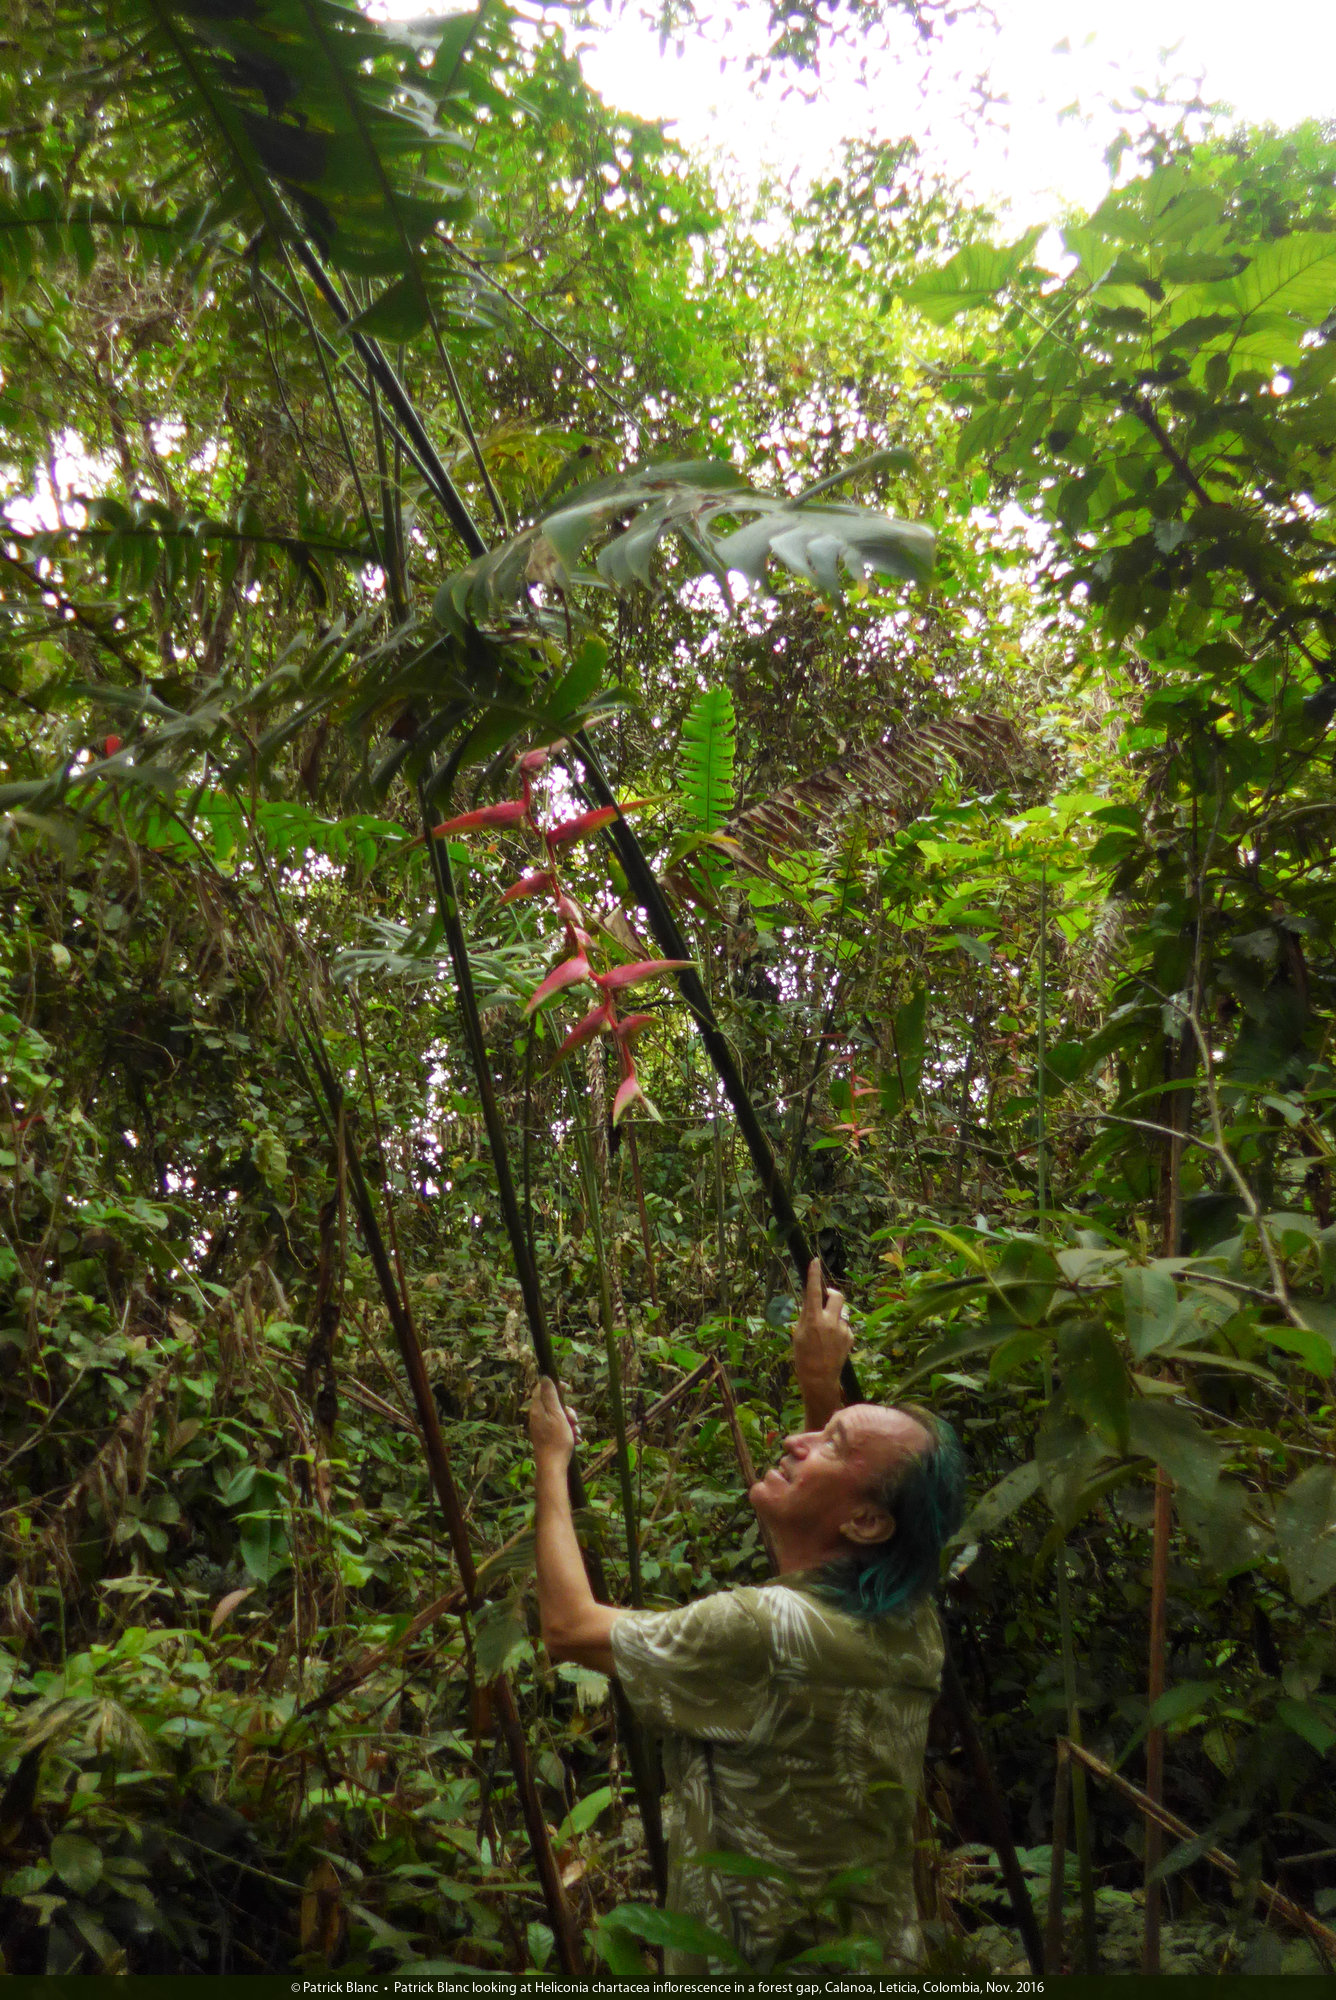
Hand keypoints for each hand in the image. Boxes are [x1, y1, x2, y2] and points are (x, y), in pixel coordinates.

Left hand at [529, 1378, 578, 1464]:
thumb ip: (551, 1395)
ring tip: (576, 1432)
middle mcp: (538, 1417)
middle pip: (554, 1404)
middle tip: (573, 1419)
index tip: (568, 1389)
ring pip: (559, 1417)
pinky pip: (560, 1428)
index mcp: (537, 1409)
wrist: (552, 1466)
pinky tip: (576, 1439)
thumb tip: (545, 1377)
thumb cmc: (556, 1440)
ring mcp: (542, 1428)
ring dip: (570, 1422)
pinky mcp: (547, 1437)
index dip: (556, 1386)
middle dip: (568, 1409)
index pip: (542, 1388)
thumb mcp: (557, 1414)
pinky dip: (569, 1431)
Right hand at [792, 1259, 851, 1386]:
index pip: (813, 1291)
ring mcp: (842, 1329)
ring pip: (841, 1311)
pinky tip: (832, 1341)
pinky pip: (845, 1325)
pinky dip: (839, 1328)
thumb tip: (810, 1299)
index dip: (814, 1274)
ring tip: (826, 1330)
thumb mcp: (798, 1333)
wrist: (819, 1378)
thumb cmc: (803, 1355)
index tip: (815, 1260)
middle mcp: (829, 1322)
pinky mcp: (850, 1337)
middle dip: (831, 1293)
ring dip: (834, 1314)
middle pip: (837, 1295)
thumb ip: (806, 1314)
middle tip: (825, 1297)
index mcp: (813, 1320)